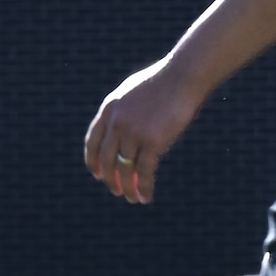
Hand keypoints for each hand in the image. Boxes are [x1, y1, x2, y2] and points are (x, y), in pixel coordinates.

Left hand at [83, 58, 206, 204]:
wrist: (183, 76)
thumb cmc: (165, 83)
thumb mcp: (136, 93)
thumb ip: (126, 110)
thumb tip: (126, 128)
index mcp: (110, 109)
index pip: (93, 141)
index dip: (93, 161)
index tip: (97, 174)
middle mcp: (117, 122)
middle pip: (107, 159)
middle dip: (110, 179)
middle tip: (117, 191)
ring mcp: (133, 133)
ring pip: (125, 169)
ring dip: (128, 188)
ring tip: (133, 199)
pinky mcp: (153, 142)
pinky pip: (145, 172)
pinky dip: (144, 187)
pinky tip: (146, 197)